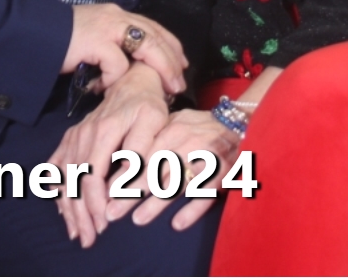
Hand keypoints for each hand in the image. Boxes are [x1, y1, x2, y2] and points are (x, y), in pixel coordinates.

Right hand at [49, 63, 170, 247]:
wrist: (133, 82)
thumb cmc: (147, 105)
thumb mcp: (153, 121)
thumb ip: (140, 148)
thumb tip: (126, 179)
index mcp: (103, 130)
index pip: (92, 172)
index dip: (95, 201)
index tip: (104, 222)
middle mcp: (84, 134)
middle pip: (74, 180)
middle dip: (80, 213)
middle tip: (89, 238)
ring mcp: (74, 136)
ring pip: (64, 177)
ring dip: (68, 207)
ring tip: (76, 232)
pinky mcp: (71, 139)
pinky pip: (56, 166)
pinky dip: (56, 189)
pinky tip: (61, 208)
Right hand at [62, 4, 185, 96]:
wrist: (34, 32)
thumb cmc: (60, 40)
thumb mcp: (93, 37)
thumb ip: (112, 46)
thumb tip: (130, 68)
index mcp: (118, 15)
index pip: (154, 28)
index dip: (171, 46)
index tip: (182, 65)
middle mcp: (117, 17)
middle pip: (156, 37)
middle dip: (172, 62)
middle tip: (179, 84)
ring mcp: (108, 27)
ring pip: (148, 47)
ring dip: (159, 70)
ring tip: (163, 89)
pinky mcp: (97, 41)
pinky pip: (117, 65)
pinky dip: (114, 80)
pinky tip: (101, 88)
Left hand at [117, 109, 241, 232]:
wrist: (242, 125)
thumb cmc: (201, 128)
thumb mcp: (177, 124)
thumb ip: (154, 138)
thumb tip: (122, 161)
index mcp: (174, 128)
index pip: (144, 153)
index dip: (125, 174)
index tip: (106, 190)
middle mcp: (189, 141)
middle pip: (156, 170)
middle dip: (132, 192)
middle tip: (113, 211)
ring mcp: (208, 158)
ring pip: (178, 183)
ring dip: (156, 203)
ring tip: (138, 219)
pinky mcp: (225, 174)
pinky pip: (207, 193)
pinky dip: (192, 209)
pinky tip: (177, 224)